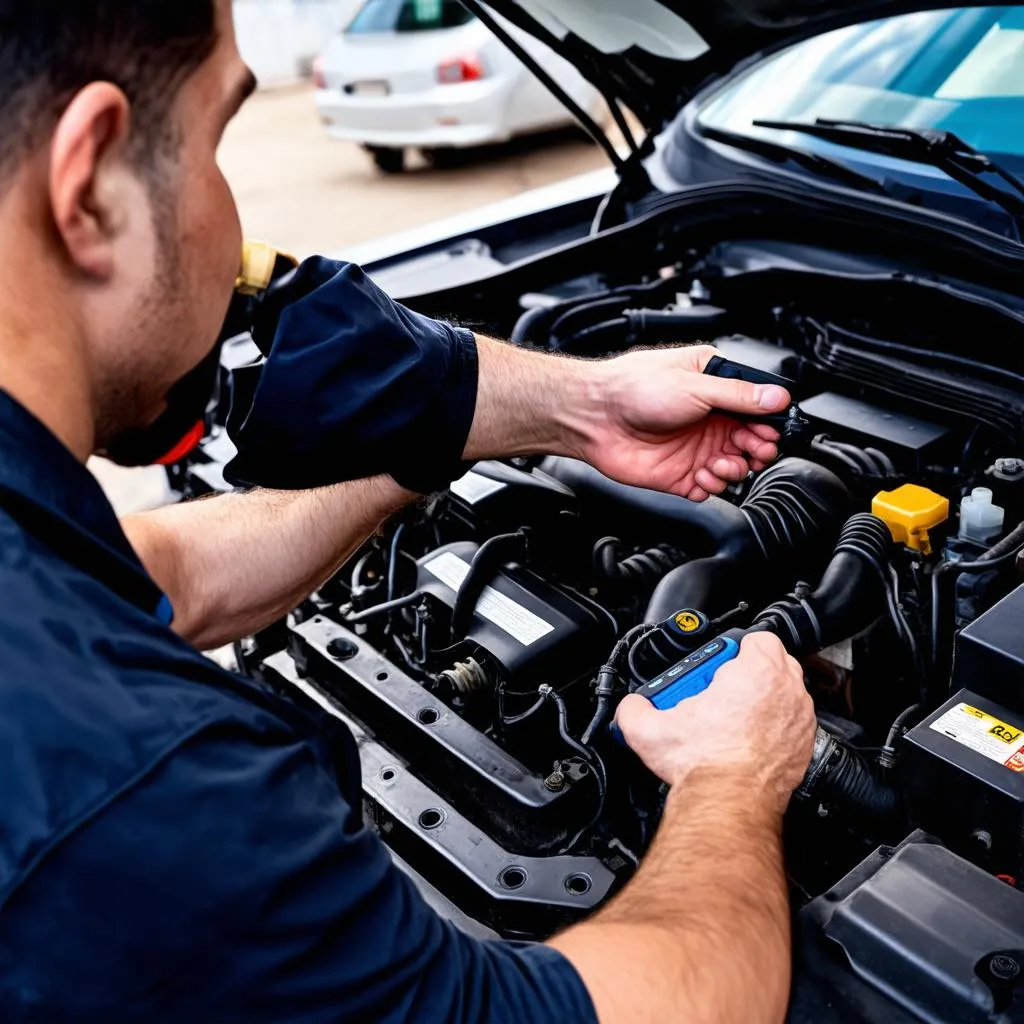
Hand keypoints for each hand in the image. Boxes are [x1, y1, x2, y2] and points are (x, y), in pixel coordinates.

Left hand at [571, 345, 789, 499]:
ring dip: (735, 468)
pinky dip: (712, 486)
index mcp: (713, 386)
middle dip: (758, 448)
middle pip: (751, 440)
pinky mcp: (680, 473)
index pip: (756, 407)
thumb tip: (777, 396)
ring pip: (734, 466)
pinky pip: (709, 488)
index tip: (771, 430)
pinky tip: (703, 476)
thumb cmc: (634, 388)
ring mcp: (694, 447)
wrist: (595, 416)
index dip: (769, 421)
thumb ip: (738, 395)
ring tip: (721, 463)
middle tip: (754, 450)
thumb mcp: (695, 384)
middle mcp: (707, 417)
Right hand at [615, 633, 815, 814]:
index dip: (733, 650)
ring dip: (764, 697)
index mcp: (757, 671)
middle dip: (749, 671)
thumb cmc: (705, 763)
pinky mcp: (804, 745)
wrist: (729, 803)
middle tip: (721, 691)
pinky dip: (775, 726)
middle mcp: (786, 691)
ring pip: (786, 691)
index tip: (714, 669)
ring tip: (733, 716)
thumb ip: (635, 708)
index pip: (757, 638)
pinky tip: (747, 740)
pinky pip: (792, 723)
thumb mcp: (650, 728)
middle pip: (775, 661)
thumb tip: (633, 707)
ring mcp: (799, 719)